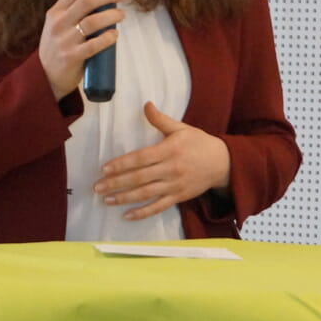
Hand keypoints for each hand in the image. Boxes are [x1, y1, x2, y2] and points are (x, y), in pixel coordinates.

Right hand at [38, 0, 126, 99]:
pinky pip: (94, 44)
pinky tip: (114, 35)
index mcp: (56, 11)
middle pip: (87, 1)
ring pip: (93, 21)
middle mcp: (59, 23)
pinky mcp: (72, 57)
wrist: (44, 77)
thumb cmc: (60, 45)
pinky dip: (108, 38)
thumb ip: (76, 10)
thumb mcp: (60, 24)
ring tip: (121, 15)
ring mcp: (64, 40)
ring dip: (112, 15)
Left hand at [94, 102, 231, 220]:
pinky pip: (158, 207)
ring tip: (107, 200)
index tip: (105, 169)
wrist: (223, 162)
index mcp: (170, 150)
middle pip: (139, 177)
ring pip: (146, 193)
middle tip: (97, 188)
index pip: (141, 158)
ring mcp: (175, 185)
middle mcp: (171, 169)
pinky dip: (142, 213)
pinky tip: (127, 216)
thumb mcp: (182, 128)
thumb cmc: (199, 143)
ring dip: (124, 198)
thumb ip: (161, 119)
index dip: (122, 164)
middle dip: (116, 183)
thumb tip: (146, 104)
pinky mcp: (179, 197)